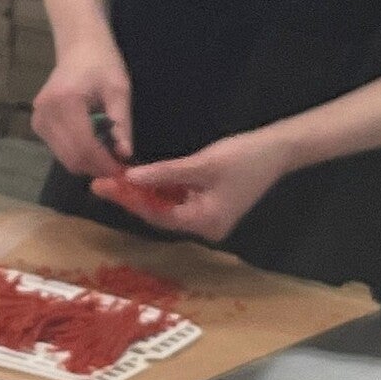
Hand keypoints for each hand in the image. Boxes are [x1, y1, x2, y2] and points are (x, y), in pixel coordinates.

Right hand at [31, 37, 132, 178]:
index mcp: (65, 101)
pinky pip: (60, 151)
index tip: (123, 170)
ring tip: (109, 155)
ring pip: (65, 159)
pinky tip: (94, 145)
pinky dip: (78, 154)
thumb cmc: (102, 63)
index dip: (104, 163)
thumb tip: (125, 155)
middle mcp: (46, 113)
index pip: (84, 146)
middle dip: (97, 167)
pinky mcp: (38, 124)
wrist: (78, 47)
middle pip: (72, 158)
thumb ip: (122, 124)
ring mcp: (38, 120)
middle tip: (118, 167)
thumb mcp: (119, 90)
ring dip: (88, 163)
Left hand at [88, 128, 292, 243]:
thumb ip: (164, 173)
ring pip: (167, 209)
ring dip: (144, 195)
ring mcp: (207, 220)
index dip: (129, 201)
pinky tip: (140, 181)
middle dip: (132, 199)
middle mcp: (205, 228)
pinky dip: (161, 192)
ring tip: (115, 181)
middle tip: (102, 184)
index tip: (104, 187)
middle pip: (160, 215)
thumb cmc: (244, 156)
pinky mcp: (209, 208)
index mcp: (205, 222)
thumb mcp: (201, 163)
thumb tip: (129, 178)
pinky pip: (178, 202)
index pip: (158, 215)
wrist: (278, 150)